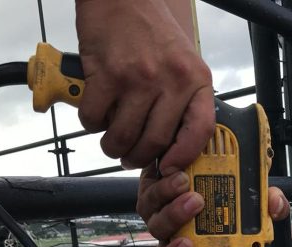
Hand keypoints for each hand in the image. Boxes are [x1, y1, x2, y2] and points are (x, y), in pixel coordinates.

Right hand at [75, 0, 213, 173]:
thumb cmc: (153, 33)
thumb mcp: (186, 66)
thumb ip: (184, 102)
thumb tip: (172, 148)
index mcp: (196, 80)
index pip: (200, 131)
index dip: (184, 157)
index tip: (169, 168)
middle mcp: (172, 80)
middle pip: (155, 142)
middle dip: (138, 158)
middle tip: (130, 158)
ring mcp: (139, 77)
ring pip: (123, 136)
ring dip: (113, 148)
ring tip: (112, 144)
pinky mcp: (107, 74)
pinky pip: (95, 117)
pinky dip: (91, 125)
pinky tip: (96, 117)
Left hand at [137, 164, 290, 246]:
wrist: (200, 156)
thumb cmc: (224, 186)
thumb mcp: (251, 199)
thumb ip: (265, 206)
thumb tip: (276, 208)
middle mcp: (174, 240)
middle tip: (189, 246)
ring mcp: (159, 218)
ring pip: (157, 227)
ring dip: (173, 217)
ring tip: (194, 200)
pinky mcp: (150, 193)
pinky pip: (150, 197)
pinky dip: (164, 190)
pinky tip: (181, 180)